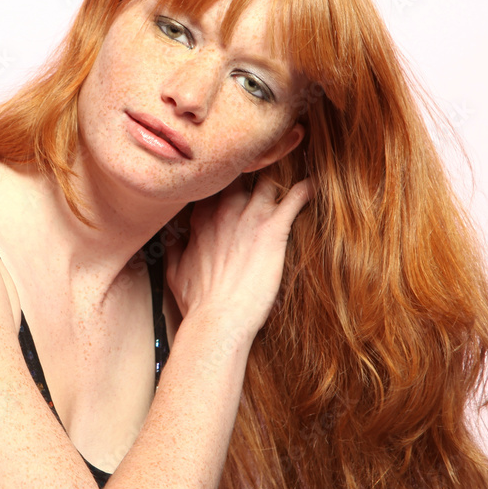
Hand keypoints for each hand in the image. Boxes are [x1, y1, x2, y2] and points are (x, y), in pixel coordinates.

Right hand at [164, 173, 313, 337]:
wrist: (217, 319)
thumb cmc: (198, 301)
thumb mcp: (174, 272)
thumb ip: (175, 248)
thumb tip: (172, 237)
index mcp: (202, 218)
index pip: (215, 183)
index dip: (226, 178)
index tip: (235, 179)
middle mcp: (224, 209)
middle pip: (241, 173)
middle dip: (253, 169)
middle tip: (266, 169)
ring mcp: (250, 216)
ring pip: (268, 178)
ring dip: (281, 177)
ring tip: (293, 172)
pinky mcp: (274, 228)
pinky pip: (296, 196)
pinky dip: (307, 189)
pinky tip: (315, 184)